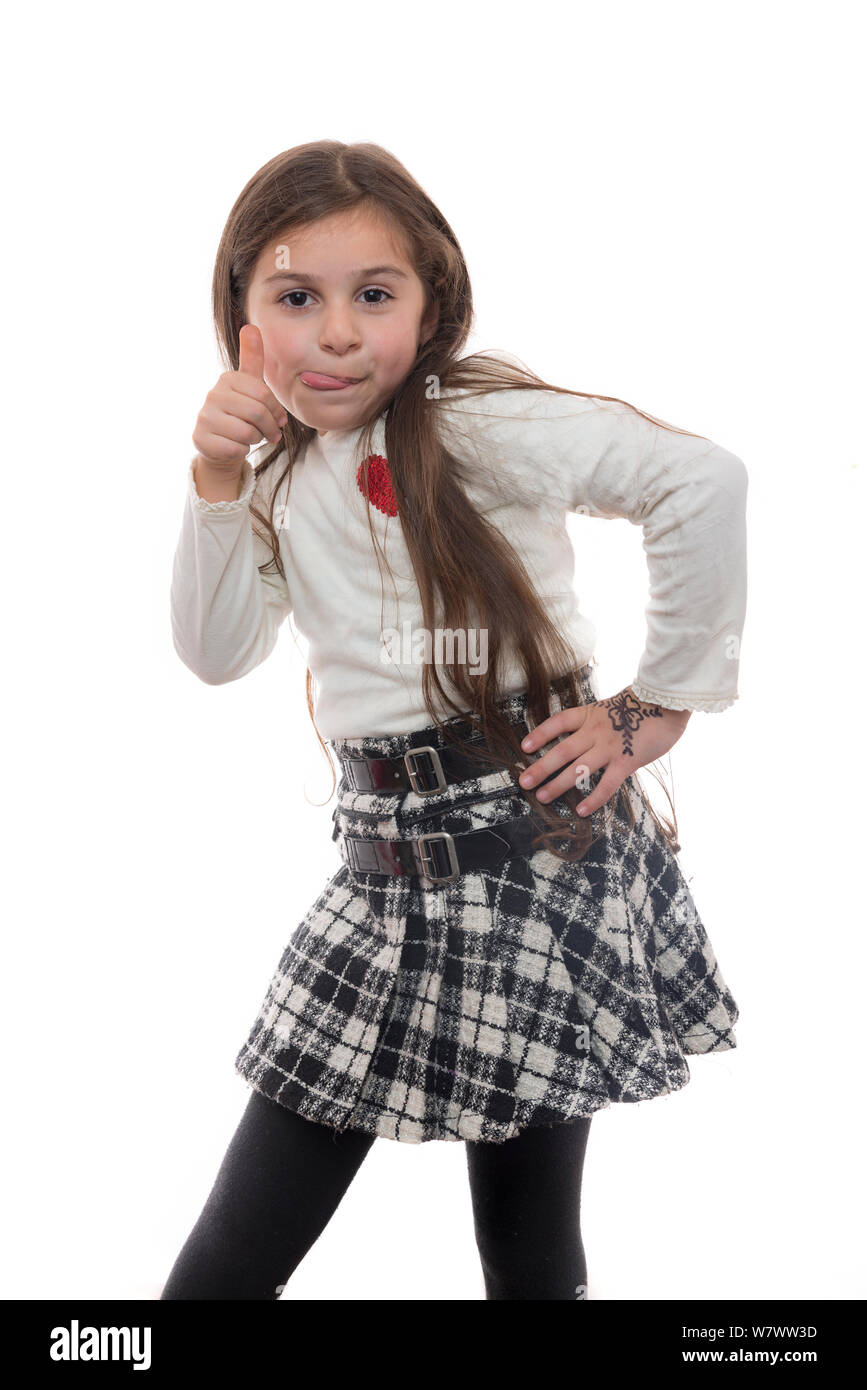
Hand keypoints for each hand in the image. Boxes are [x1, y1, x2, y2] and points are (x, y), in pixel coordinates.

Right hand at [192, 324, 288, 470]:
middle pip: (257, 413)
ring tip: (251, 437)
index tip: (278, 419)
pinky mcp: (200, 439)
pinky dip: (242, 451)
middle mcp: (212, 394)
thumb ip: (252, 358)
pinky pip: (235, 449)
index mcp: (228, 379)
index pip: (264, 395)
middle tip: (271, 434)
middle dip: (269, 428)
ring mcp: (204, 417)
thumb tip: (251, 326)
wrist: (219, 443)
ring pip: (247, 433)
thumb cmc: (240, 412)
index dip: (276, 411)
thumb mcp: (249, 385)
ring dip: (256, 439)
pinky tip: (236, 445)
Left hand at [517, 686, 691, 817]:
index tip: (525, 747)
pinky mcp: (627, 761)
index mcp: (591, 714)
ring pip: (579, 769)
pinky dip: (594, 799)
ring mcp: (610, 747)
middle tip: (524, 781)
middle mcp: (596, 731)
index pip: (559, 722)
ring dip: (559, 784)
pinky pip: (607, 783)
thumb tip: (587, 738)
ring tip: (542, 797)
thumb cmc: (644, 706)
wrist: (669, 702)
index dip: (540, 734)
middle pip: (562, 750)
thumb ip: (599, 723)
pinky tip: (581, 811)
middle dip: (541, 767)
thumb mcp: (613, 708)